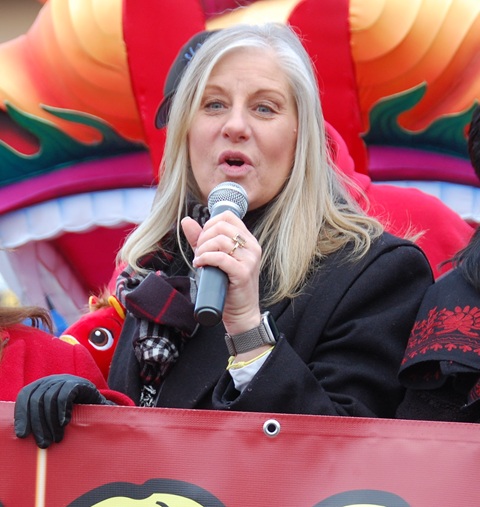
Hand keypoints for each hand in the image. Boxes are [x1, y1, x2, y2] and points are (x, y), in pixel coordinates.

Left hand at [14, 374, 113, 448]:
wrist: (98, 405)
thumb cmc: (71, 412)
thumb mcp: (52, 413)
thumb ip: (39, 417)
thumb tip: (21, 434)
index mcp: (40, 385)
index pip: (25, 396)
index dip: (22, 415)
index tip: (23, 435)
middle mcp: (51, 380)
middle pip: (36, 399)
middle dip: (38, 424)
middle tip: (43, 443)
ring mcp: (64, 379)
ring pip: (50, 399)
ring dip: (51, 423)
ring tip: (56, 438)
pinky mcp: (78, 383)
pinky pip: (65, 396)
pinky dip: (62, 411)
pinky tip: (64, 423)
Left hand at [182, 211, 261, 333]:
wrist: (241, 313)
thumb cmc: (227, 286)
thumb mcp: (213, 258)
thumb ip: (201, 239)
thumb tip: (186, 220)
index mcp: (248, 240)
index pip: (228, 216)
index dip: (210, 223)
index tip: (202, 238)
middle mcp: (252, 246)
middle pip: (222, 226)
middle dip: (204, 237)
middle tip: (199, 252)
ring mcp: (250, 259)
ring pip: (221, 241)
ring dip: (203, 249)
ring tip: (199, 259)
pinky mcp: (243, 273)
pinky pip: (221, 258)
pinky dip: (206, 258)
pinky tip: (200, 264)